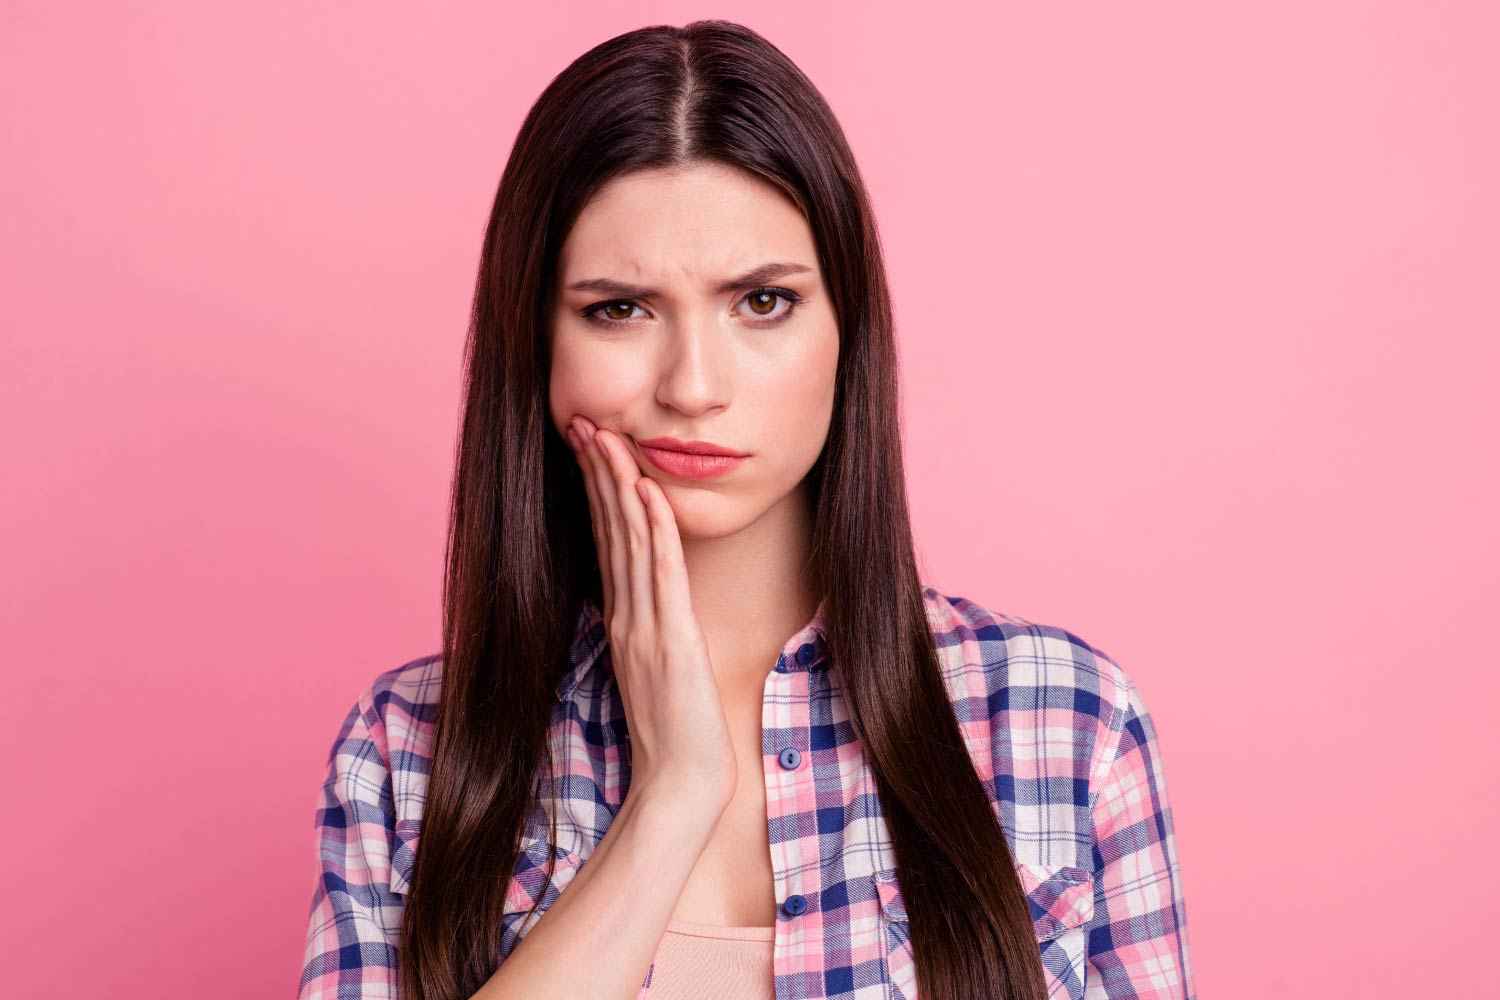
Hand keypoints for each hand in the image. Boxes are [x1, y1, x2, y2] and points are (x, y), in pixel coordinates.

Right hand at [564, 415, 739, 811]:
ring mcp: (645, 629)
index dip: (596, 492)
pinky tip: (648, 492)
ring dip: (619, 487)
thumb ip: (646, 632)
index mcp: (623, 622)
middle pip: (609, 532)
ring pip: (629, 543)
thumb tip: (644, 603)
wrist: (680, 785)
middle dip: (597, 474)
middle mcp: (627, 618)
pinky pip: (661, 576)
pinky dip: (655, 531)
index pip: (606, 542)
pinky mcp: (671, 642)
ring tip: (607, 439)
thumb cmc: (674, 735)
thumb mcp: (655, 672)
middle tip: (583, 423)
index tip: (588, 448)